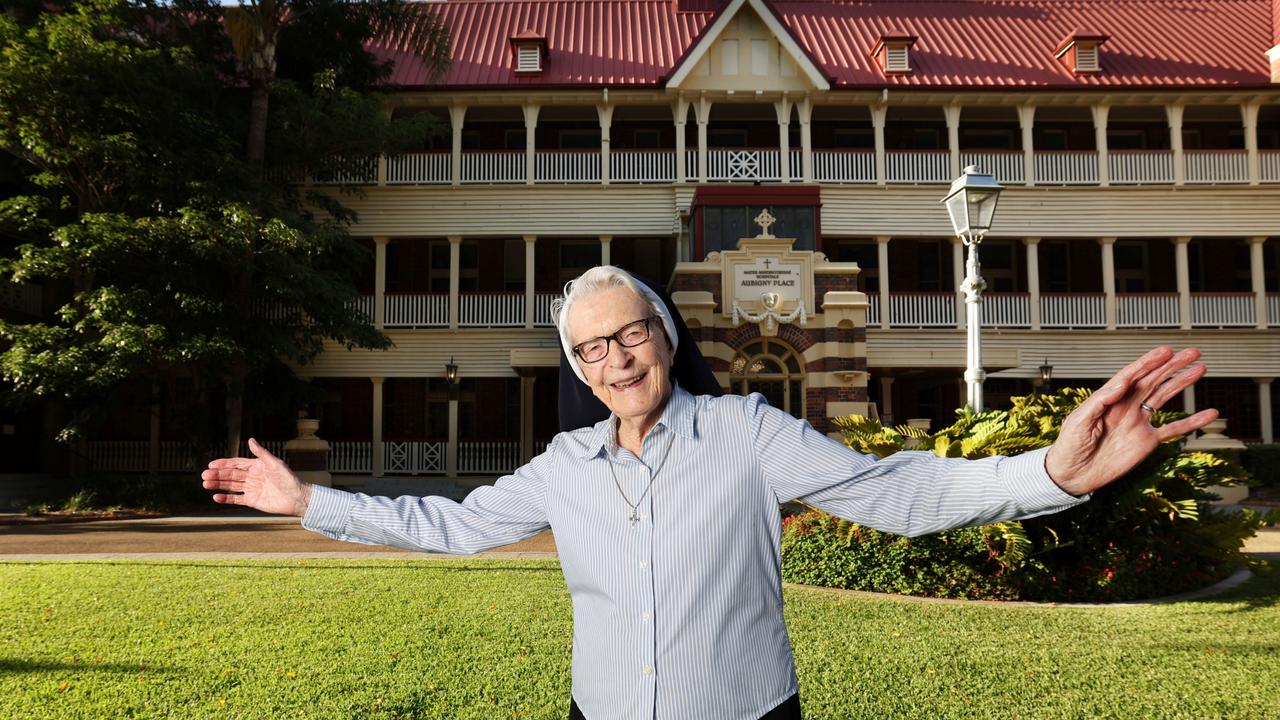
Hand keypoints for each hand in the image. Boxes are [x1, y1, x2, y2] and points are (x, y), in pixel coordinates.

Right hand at [201, 438, 311, 516]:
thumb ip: (261, 453)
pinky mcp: (252, 501)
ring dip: (218, 485)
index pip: (236, 464)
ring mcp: (251, 489)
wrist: (297, 498)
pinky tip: (215, 497)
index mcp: (256, 466)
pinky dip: (226, 498)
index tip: (211, 465)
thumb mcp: (275, 463)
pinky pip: (236, 499)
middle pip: (231, 475)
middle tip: (204, 475)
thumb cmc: (288, 478)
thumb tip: (250, 439)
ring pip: (231, 486)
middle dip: (217, 475)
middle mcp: (252, 477)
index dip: (223, 464)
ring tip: (205, 484)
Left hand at [1044, 346, 1217, 495]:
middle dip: (1172, 365)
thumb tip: (1120, 383)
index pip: (1132, 375)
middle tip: (1191, 352)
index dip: (1149, 362)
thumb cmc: (1069, 446)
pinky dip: (1192, 422)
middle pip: (1153, 380)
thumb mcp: (1078, 421)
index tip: (1166, 351)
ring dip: (1182, 383)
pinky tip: (1209, 414)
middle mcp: (1125, 407)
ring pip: (1164, 397)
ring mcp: (1138, 423)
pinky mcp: (1147, 441)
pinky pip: (1174, 430)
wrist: (1073, 475)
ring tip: (1199, 368)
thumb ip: (1100, 401)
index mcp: (1109, 399)